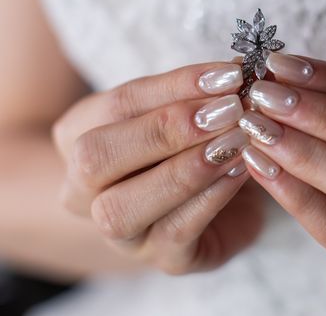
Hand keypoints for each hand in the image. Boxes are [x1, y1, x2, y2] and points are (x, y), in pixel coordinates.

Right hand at [52, 62, 263, 274]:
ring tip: (236, 140)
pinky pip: (174, 234)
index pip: (116, 104)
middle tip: (228, 108)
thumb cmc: (195, 145)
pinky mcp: (160, 259)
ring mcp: (117, 231)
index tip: (227, 75)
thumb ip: (203, 92)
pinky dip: (211, 198)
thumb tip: (239, 68)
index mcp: (80, 135)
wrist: (218, 204)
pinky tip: (241, 169)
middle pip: (97, 155)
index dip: (174, 86)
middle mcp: (82, 188)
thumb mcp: (191, 112)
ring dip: (187, 168)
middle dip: (166, 127)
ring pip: (122, 207)